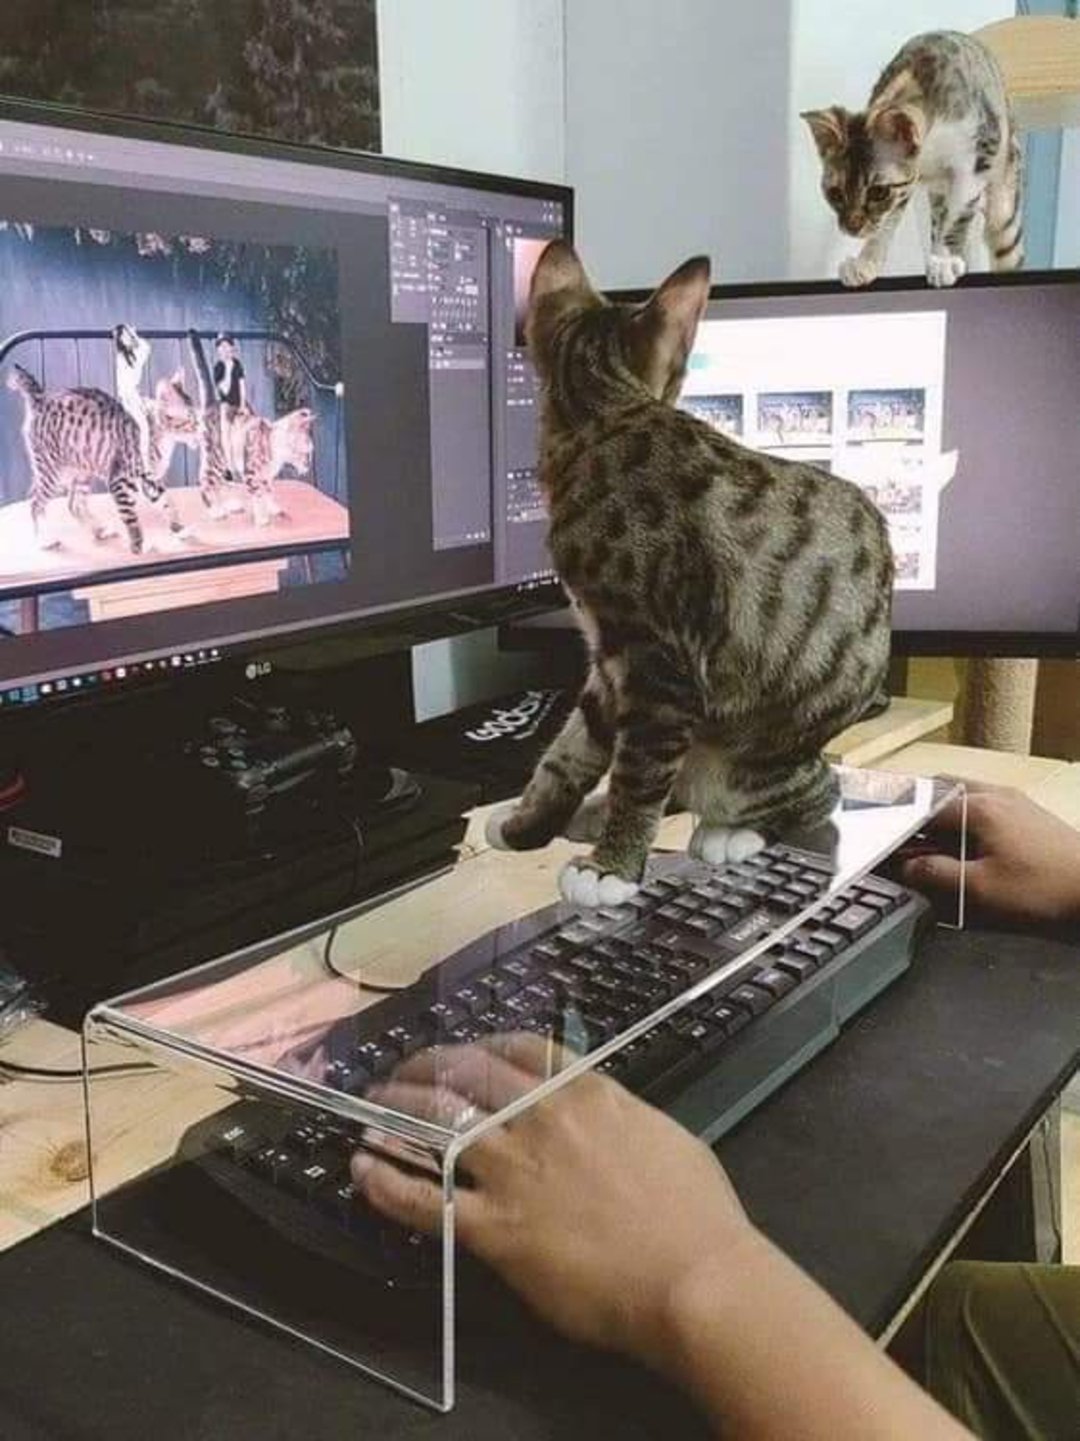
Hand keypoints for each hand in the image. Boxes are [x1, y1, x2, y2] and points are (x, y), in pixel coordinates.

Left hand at [354, 1036, 972, 1438]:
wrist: (693, 1276)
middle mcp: (539, 1118)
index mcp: (584, 1092)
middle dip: (425, 1066)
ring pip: (436, 1123)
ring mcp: (512, 1171)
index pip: (519, 1048)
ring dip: (396, 1109)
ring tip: (369, 1107)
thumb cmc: (695, 1211)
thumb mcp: (660, 1134)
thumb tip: (602, 1112)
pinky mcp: (495, 1229)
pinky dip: (386, 1183)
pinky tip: (362, 1169)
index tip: (462, 1051)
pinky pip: (425, 1200)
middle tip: (400, 1071)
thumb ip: (619, 1114)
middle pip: (465, 1074)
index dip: (480, 1045)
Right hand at [902, 784, 1079, 925]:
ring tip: (927, 840)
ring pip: (962, 793)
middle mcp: (994, 793)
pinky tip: (963, 841)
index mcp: (977, 807)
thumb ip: (935, 874)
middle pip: (939, 788)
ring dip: (939, 811)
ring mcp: (1014, 799)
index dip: (896, 827)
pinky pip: (983, 802)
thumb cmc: (1043, 888)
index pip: (920, 807)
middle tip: (898, 835)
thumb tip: (904, 867)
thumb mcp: (980, 890)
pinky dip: (962, 815)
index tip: (882, 843)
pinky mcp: (1028, 812)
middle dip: (915, 809)